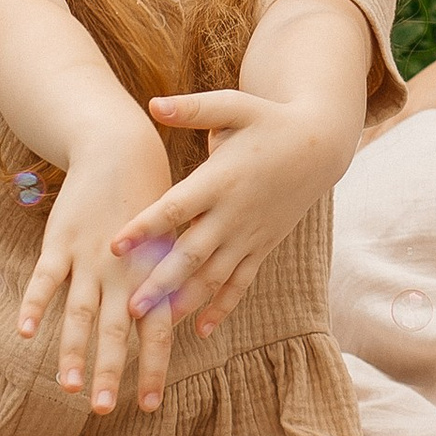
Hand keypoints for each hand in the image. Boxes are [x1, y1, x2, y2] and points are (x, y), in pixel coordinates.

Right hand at [18, 134, 172, 416]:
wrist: (121, 151)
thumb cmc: (148, 202)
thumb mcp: (167, 240)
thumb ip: (164, 283)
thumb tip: (175, 326)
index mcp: (152, 275)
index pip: (156, 331)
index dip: (153, 368)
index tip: (150, 406)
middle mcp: (122, 272)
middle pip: (116, 330)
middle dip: (111, 372)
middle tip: (106, 410)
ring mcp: (89, 258)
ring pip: (80, 313)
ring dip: (73, 351)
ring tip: (69, 388)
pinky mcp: (60, 241)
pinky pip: (46, 279)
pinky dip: (34, 305)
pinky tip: (24, 332)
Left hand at [112, 83, 348, 397]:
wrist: (320, 143)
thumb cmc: (268, 120)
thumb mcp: (234, 106)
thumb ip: (193, 109)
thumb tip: (152, 105)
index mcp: (220, 178)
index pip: (176, 208)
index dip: (146, 228)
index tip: (115, 246)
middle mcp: (234, 212)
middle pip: (192, 254)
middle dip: (161, 282)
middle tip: (131, 309)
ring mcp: (250, 233)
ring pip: (214, 275)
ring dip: (186, 302)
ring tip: (157, 327)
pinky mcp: (262, 245)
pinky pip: (241, 281)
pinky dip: (223, 306)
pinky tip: (202, 329)